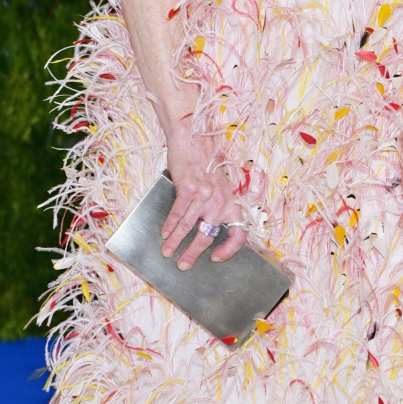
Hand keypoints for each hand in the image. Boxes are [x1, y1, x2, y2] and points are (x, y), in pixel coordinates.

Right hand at [162, 142, 247, 269]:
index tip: (216, 258)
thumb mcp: (217, 185)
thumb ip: (215, 204)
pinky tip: (164, 233)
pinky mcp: (189, 188)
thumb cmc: (204, 162)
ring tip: (167, 252)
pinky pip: (178, 213)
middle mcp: (220, 200)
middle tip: (183, 265)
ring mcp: (205, 195)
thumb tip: (203, 228)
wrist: (194, 138)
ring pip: (189, 227)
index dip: (230, 249)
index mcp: (230, 201)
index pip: (239, 232)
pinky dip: (169, 226)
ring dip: (176, 243)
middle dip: (193, 253)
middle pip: (207, 236)